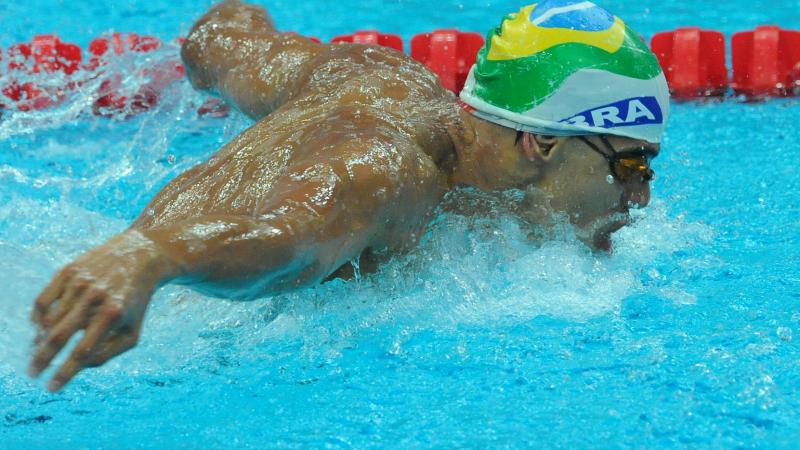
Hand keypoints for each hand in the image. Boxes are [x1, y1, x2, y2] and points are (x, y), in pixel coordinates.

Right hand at [29, 231, 164, 390]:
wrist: (140, 256)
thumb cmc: (134, 302)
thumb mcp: (132, 332)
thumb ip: (107, 353)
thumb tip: (78, 366)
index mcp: (113, 314)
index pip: (83, 351)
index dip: (65, 372)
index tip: (51, 388)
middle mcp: (94, 297)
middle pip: (59, 336)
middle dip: (41, 359)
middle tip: (32, 374)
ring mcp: (80, 282)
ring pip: (48, 319)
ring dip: (40, 340)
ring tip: (39, 351)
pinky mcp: (69, 271)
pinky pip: (43, 300)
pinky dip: (37, 318)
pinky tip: (39, 329)